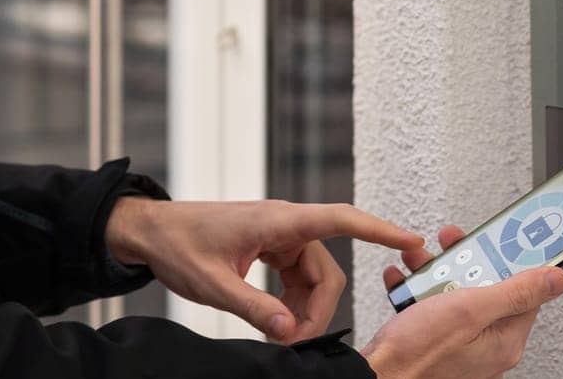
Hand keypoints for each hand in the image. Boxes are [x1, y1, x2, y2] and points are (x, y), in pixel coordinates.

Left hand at [106, 198, 422, 342]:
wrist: (151, 231)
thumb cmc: (178, 245)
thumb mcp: (211, 284)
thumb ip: (253, 308)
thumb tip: (290, 331)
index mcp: (277, 220)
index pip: (339, 219)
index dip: (379, 229)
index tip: (410, 240)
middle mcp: (285, 224)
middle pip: (327, 269)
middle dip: (319, 310)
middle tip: (294, 343)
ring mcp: (279, 236)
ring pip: (314, 277)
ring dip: (305, 310)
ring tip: (280, 336)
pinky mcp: (271, 248)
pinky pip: (297, 277)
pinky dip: (292, 303)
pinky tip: (275, 321)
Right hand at [359, 224, 562, 377]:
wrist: (378, 374)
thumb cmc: (418, 352)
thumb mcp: (471, 309)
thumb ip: (515, 291)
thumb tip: (556, 279)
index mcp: (504, 339)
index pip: (523, 291)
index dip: (509, 259)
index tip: (500, 237)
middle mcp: (487, 344)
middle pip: (487, 288)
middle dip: (465, 261)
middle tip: (450, 245)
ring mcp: (460, 343)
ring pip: (456, 293)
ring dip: (436, 271)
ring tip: (419, 261)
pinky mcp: (435, 340)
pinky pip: (433, 306)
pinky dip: (419, 289)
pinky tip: (406, 279)